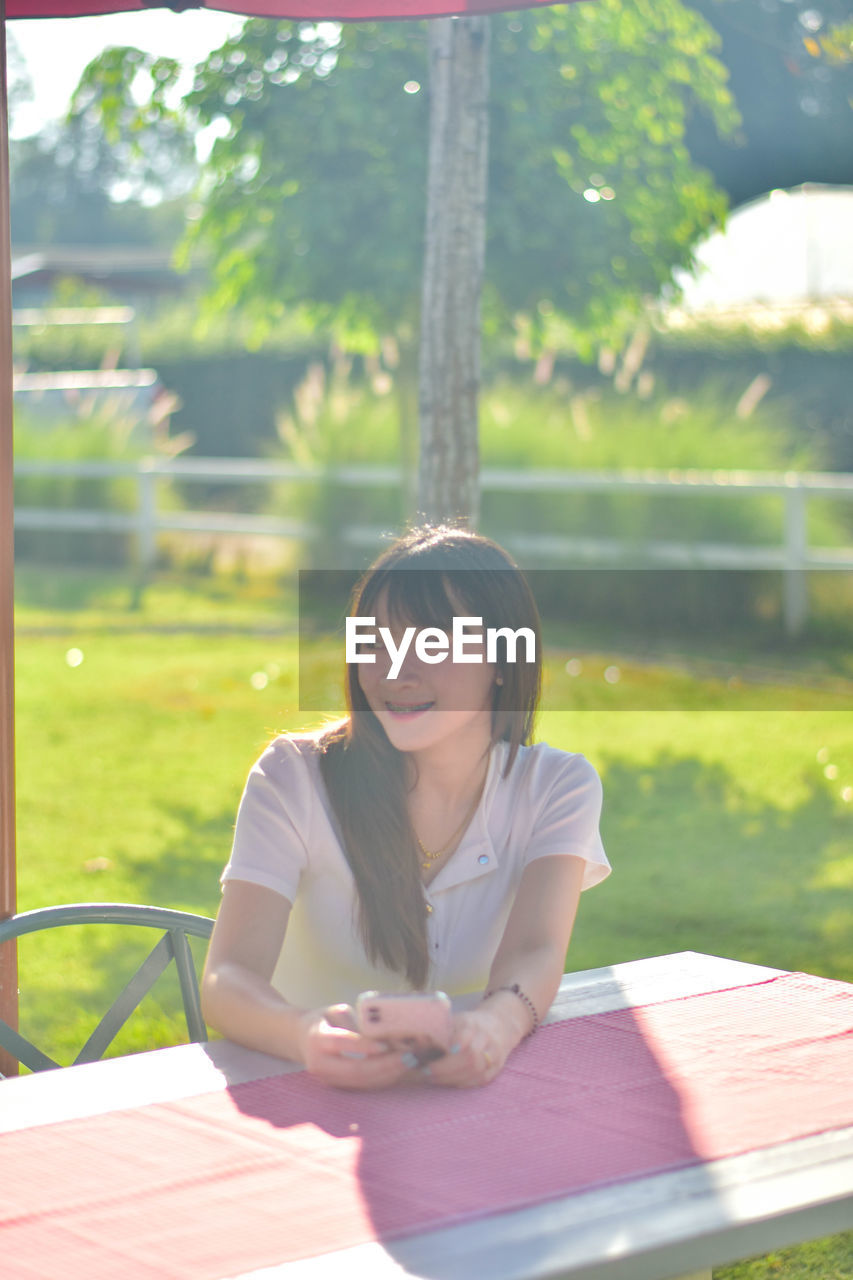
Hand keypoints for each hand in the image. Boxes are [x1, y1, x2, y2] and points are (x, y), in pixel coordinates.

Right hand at [296, 1004, 410, 1089]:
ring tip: (412, 1065)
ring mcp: (329, 1080)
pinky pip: (364, 1086)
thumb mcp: (335, 1011)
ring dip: (389, 1076)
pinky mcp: (339, 1088)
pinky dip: (385, 1080)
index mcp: (317, 1039)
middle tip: (409, 1058)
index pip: (341, 1043)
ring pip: (362, 1082)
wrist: (302, 1039)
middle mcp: (320, 1064)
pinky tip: (404, 1073)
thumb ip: (354, 1021)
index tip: (385, 1045)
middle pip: (355, 1070)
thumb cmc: (325, 1020)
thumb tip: (383, 1031)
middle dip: (385, 1066)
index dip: (363, 1045)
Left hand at [414, 1008, 512, 1088]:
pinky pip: (480, 1080)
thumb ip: (438, 1032)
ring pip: (476, 1071)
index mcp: (473, 1024)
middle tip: (426, 1073)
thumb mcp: (454, 1020)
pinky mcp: (496, 1068)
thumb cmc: (468, 1024)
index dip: (453, 1048)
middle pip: (470, 1058)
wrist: (498, 1025)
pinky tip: (449, 1082)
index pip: (464, 1037)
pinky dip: (463, 1083)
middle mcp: (486, 1039)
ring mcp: (494, 1054)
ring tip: (434, 1079)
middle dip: (446, 1069)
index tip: (433, 1059)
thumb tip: (412, 1048)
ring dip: (452, 1078)